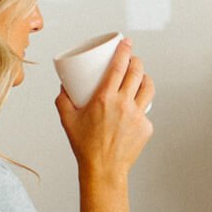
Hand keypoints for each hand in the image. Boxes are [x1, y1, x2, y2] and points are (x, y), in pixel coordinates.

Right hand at [55, 37, 154, 179]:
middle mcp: (124, 104)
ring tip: (140, 77)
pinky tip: (136, 106)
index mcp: (105, 99)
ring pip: (148, 88)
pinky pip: (146, 110)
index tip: (126, 41)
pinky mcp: (146, 127)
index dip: (124, 50)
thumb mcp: (67, 120)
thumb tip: (65, 85)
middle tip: (132, 59)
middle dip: (136, 60)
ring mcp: (137, 116)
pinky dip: (141, 105)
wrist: (103, 169)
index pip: (118, 66)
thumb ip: (63, 100)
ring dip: (145, 78)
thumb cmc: (85, 146)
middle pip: (137, 72)